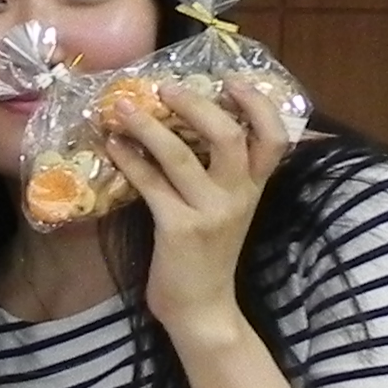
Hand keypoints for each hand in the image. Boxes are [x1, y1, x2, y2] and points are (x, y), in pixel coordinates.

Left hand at [105, 72, 282, 338]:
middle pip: (229, 136)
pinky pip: (151, 184)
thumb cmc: (208, 254)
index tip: (232, 80)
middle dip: (196, 105)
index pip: (275, 138)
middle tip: (165, 88)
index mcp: (254, 187)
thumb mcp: (227, 209)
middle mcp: (239, 196)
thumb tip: (190, 127)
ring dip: (150, 127)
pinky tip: (112, 146)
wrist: (202, 307)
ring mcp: (209, 212)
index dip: (259, 105)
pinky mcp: (178, 229)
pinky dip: (130, 160)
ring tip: (125, 108)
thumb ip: (222, 174)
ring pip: (182, 156)